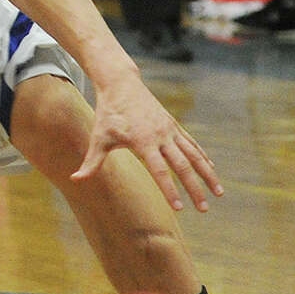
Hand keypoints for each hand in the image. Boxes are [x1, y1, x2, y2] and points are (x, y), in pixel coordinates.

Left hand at [72, 71, 222, 213]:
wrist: (121, 84)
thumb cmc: (108, 113)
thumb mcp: (98, 137)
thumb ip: (91, 161)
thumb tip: (75, 179)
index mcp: (143, 141)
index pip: (160, 170)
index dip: (170, 190)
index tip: (180, 208)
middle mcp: (161, 136)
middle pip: (183, 166)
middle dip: (195, 188)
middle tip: (204, 209)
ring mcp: (169, 130)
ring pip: (194, 154)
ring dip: (207, 174)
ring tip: (219, 193)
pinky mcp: (173, 125)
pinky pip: (192, 144)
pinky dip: (203, 157)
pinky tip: (211, 169)